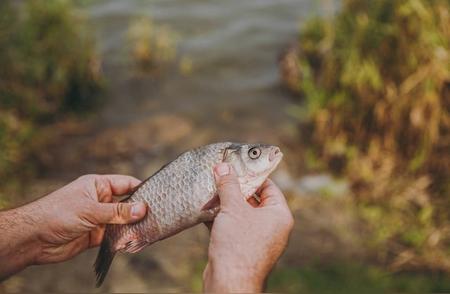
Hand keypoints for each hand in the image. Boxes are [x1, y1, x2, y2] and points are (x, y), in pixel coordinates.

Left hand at [0, 174, 146, 278]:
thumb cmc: (58, 213)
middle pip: (127, 203)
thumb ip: (118, 211)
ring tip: (150, 230)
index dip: (142, 189)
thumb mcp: (91, 210)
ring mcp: (99, 218)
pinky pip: (115, 236)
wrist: (34, 238)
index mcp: (99, 186)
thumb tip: (143, 209)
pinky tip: (134, 242)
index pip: (126, 184)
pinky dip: (124, 239)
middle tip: (158, 215)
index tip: (158, 196)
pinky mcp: (97, 235)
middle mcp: (101, 200)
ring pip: (122, 221)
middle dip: (140, 210)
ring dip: (132, 226)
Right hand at [203, 163, 293, 291]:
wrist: (229, 284)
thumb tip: (222, 166)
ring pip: (240, 214)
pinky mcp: (242, 248)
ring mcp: (257, 239)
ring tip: (209, 189)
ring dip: (225, 203)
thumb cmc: (238, 245)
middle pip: (253, 199)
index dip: (252, 175)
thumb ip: (228, 185)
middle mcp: (272, 227)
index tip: (237, 165)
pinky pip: (232, 227)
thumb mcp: (233, 208)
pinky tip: (204, 209)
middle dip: (235, 188)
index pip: (269, 187)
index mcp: (279, 216)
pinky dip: (220, 218)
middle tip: (220, 175)